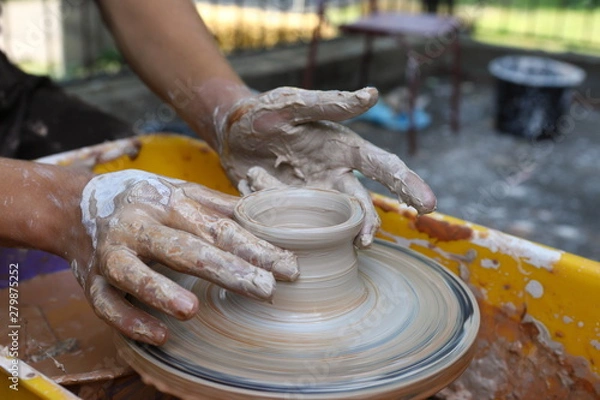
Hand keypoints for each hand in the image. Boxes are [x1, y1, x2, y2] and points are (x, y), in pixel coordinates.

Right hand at [75, 170, 297, 344]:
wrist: (75, 207)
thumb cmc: (144, 201)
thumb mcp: (180, 192)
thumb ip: (220, 206)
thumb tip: (266, 212)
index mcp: (168, 203)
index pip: (217, 227)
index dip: (254, 247)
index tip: (288, 267)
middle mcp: (139, 226)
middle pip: (182, 248)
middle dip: (224, 268)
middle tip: (264, 289)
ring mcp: (111, 254)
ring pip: (132, 273)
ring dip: (159, 291)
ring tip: (192, 311)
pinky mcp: (91, 281)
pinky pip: (105, 304)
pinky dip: (129, 320)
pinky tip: (160, 335)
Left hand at [216, 86, 436, 247]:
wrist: (230, 132)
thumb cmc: (266, 112)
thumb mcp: (294, 104)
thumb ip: (330, 104)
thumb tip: (373, 94)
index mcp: (344, 151)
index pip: (385, 168)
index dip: (409, 185)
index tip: (429, 205)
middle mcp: (334, 179)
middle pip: (362, 207)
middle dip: (369, 225)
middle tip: (364, 241)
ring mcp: (313, 199)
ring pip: (334, 224)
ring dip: (333, 233)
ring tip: (325, 232)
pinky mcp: (289, 212)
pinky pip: (294, 225)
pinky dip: (285, 223)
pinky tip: (267, 206)